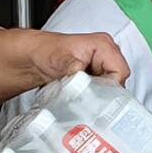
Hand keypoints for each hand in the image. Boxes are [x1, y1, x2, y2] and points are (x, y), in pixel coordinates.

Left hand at [0, 24, 126, 104]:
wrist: (30, 59)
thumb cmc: (43, 53)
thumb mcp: (59, 58)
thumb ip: (73, 67)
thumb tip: (81, 77)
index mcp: (105, 47)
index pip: (120, 74)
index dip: (110, 89)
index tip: (96, 100)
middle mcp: (107, 57)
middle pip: (118, 85)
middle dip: (105, 98)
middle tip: (88, 105)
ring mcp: (102, 69)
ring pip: (111, 93)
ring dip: (98, 101)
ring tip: (82, 105)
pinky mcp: (96, 81)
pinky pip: (102, 96)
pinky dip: (92, 102)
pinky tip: (81, 104)